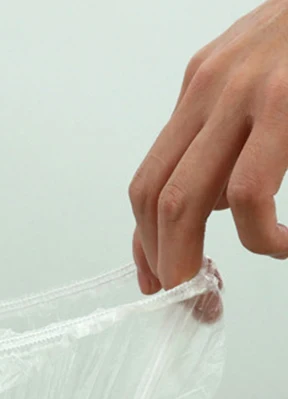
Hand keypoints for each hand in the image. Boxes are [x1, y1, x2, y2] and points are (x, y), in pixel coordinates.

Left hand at [129, 0, 287, 303]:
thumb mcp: (265, 76)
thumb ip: (231, 135)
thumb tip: (210, 206)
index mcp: (201, 89)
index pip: (149, 182)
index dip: (144, 242)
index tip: (154, 281)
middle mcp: (208, 90)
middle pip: (154, 199)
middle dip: (162, 263)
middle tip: (185, 301)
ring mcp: (242, 94)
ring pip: (185, 203)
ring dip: (192, 262)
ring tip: (215, 289)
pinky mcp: (283, 100)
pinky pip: (246, 194)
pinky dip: (261, 237)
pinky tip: (282, 245)